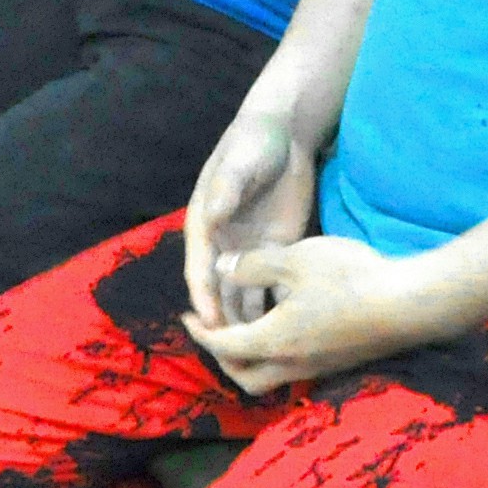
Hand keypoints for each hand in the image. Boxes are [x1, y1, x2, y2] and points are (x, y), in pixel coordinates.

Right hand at [185, 111, 323, 331]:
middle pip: (218, 292)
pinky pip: (269, 286)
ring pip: (242, 296)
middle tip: (233, 352)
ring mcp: (248, 251)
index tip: (210, 322)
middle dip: (223, 322)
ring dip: (246, 322)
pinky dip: (272, 307)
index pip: (200, 270)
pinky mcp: (275, 251)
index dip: (204, 297)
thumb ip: (227, 190)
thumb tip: (213, 216)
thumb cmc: (254, 143)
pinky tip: (284, 331)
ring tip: (258, 351)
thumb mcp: (239, 163)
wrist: (286, 135)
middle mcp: (222, 245)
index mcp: (205, 226)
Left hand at [186, 234, 440, 396]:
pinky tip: (287, 325)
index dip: (201, 332)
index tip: (186, 317)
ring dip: (252, 360)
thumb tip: (222, 268)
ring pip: (271, 377)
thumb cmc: (349, 277)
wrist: (409, 304)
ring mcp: (319, 368)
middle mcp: (291, 364)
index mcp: (273, 340)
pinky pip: (295, 369)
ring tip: (249, 328)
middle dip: (223, 358)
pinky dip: (278, 355)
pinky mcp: (339, 363)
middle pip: (245, 377)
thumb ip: (253, 265)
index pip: (224, 345)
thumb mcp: (295, 259)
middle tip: (215, 331)